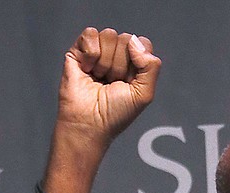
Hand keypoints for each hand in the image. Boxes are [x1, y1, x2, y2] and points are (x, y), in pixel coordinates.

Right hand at [56, 27, 161, 145]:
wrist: (89, 123)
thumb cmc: (115, 113)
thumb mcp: (144, 94)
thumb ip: (151, 66)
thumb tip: (134, 41)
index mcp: (135, 64)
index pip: (142, 43)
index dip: (138, 61)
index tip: (130, 81)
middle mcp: (117, 55)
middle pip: (127, 39)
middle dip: (121, 65)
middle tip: (112, 83)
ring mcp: (98, 51)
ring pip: (109, 35)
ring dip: (106, 62)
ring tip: (100, 78)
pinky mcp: (78, 51)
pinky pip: (90, 33)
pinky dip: (91, 54)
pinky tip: (87, 70)